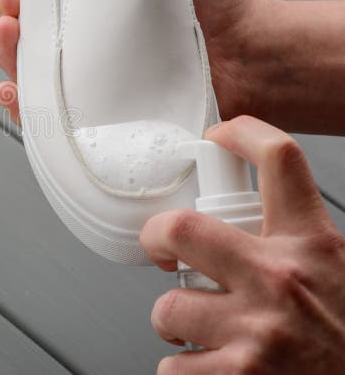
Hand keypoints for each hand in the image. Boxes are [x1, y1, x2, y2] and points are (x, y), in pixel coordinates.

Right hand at [0, 0, 258, 124]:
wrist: (242, 52)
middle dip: (4, 7)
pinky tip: (14, 85)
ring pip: (21, 63)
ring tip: (12, 30)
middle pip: (19, 23)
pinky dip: (18, 99)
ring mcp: (82, 71)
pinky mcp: (90, 109)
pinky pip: (41, 111)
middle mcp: (79, 32)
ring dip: (3, 46)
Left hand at [141, 116, 344, 373]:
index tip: (218, 135)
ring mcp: (257, 330)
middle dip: (157, 239)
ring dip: (174, 323)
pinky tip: (209, 368)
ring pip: (168, 308)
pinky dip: (181, 371)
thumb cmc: (344, 337)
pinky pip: (172, 367)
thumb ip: (291, 245)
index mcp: (312, 244)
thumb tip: (234, 222)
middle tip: (162, 252)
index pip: (280, 159)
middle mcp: (281, 279)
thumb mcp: (334, 270)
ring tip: (200, 331)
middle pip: (181, 227)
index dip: (241, 133)